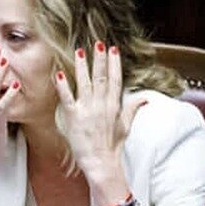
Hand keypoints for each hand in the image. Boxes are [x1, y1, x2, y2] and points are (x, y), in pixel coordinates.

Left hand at [54, 41, 146, 193]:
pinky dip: (63, 85)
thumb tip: (144, 99)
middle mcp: (102, 105)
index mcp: (115, 106)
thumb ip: (133, 109)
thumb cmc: (113, 146)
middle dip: (100, 59)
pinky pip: (67, 97)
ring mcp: (88, 110)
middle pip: (101, 77)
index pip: (115, 79)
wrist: (102, 162)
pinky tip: (60, 72)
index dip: (114, 64)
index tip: (113, 50)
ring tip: (80, 51)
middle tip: (98, 43)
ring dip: (82, 66)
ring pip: (85, 83)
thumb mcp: (126, 126)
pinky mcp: (74, 117)